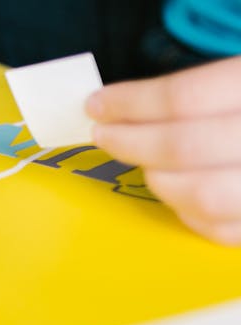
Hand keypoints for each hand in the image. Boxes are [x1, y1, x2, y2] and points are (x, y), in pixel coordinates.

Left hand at [88, 56, 240, 244]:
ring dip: (159, 180)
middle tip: (104, 134)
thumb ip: (201, 91)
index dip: (130, 102)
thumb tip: (120, 107)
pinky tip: (179, 193)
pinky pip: (227, 232)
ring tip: (145, 163)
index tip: (97, 104)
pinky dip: (191, 215)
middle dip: (132, 142)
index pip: (184, 97)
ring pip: (204, 197)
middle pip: (186, 147)